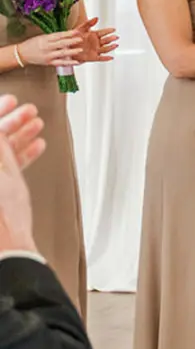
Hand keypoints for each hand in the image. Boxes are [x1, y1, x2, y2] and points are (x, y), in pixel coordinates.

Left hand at [0, 94, 42, 250]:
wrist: (7, 247)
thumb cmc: (3, 215)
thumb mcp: (5, 169)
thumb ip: (0, 143)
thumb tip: (0, 125)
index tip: (12, 101)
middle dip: (10, 122)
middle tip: (27, 111)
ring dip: (18, 137)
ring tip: (36, 127)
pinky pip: (4, 167)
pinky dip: (20, 156)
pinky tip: (35, 147)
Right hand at [13, 29, 86, 68]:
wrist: (22, 54)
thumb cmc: (32, 44)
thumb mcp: (42, 37)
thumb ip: (54, 37)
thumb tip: (67, 34)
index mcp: (45, 39)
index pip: (59, 35)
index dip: (68, 33)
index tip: (76, 31)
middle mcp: (47, 47)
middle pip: (61, 44)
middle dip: (71, 41)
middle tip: (80, 39)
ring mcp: (48, 55)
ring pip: (62, 53)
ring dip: (72, 52)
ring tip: (80, 50)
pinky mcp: (49, 63)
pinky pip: (61, 63)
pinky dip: (69, 63)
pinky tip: (76, 62)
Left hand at [73, 17, 118, 64]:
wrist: (65, 48)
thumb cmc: (72, 38)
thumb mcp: (80, 29)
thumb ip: (88, 23)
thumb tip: (96, 18)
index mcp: (94, 35)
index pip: (103, 32)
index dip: (108, 31)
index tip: (113, 29)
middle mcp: (96, 43)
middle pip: (106, 40)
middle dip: (111, 38)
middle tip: (115, 37)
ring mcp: (95, 50)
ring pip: (105, 49)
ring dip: (111, 47)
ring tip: (115, 45)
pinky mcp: (92, 57)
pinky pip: (100, 58)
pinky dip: (106, 58)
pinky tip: (110, 57)